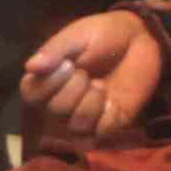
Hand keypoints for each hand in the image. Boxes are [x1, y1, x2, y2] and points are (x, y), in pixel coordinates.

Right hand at [17, 10, 164, 147]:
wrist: (140, 39)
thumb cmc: (103, 35)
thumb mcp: (76, 36)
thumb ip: (54, 51)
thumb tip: (30, 66)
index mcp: (48, 79)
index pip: (31, 95)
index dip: (46, 84)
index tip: (66, 64)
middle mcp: (61, 102)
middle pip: (55, 110)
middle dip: (74, 88)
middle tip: (87, 71)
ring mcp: (84, 116)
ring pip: (75, 125)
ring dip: (90, 102)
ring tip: (101, 85)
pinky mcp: (107, 125)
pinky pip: (97, 135)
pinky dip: (103, 117)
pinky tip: (110, 101)